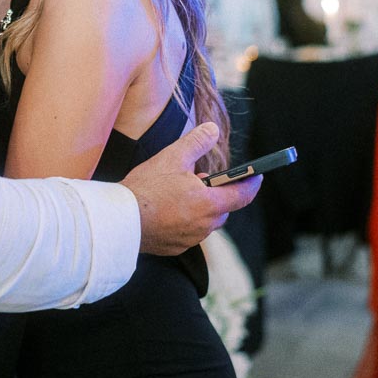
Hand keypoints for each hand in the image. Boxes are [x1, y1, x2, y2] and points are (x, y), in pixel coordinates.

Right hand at [120, 122, 260, 255]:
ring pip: (205, 221)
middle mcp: (204, 225)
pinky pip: (188, 232)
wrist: (120, 220)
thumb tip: (212, 130)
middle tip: (200, 179)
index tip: (257, 176)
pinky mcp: (175, 247)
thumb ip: (196, 143)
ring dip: (200, 208)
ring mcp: (190, 239)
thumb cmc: (146, 189)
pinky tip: (166, 210)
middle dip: (217, 194)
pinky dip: (184, 221)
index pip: (242, 195)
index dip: (252, 184)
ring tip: (179, 193)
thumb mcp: (172, 158)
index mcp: (209, 204)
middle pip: (222, 209)